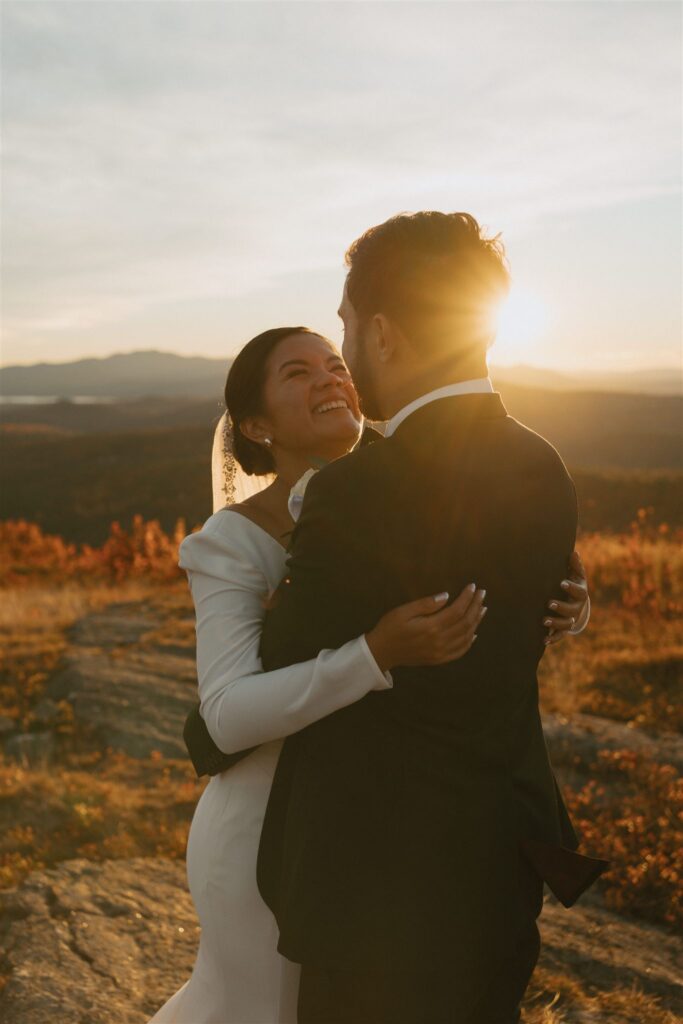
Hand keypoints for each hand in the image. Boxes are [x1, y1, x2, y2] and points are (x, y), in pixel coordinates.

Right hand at [366, 584, 485, 672]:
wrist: (381, 652)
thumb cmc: (390, 628)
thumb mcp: (403, 611)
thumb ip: (425, 604)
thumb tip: (446, 596)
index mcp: (430, 627)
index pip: (456, 610)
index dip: (467, 598)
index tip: (473, 586)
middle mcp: (439, 641)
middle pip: (465, 623)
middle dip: (475, 606)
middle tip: (482, 593)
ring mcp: (440, 653)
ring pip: (466, 637)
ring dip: (476, 622)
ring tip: (482, 608)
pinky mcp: (438, 660)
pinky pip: (460, 651)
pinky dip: (469, 642)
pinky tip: (473, 632)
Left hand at [543, 550, 589, 646]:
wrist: (577, 601)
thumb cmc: (574, 583)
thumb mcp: (576, 575)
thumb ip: (574, 565)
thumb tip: (573, 552)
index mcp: (581, 593)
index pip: (579, 591)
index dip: (571, 588)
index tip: (561, 583)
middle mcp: (578, 607)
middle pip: (572, 610)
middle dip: (561, 607)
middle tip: (549, 603)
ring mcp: (572, 618)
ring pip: (567, 624)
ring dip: (556, 623)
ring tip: (543, 621)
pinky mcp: (565, 628)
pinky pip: (561, 635)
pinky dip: (553, 638)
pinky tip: (544, 640)